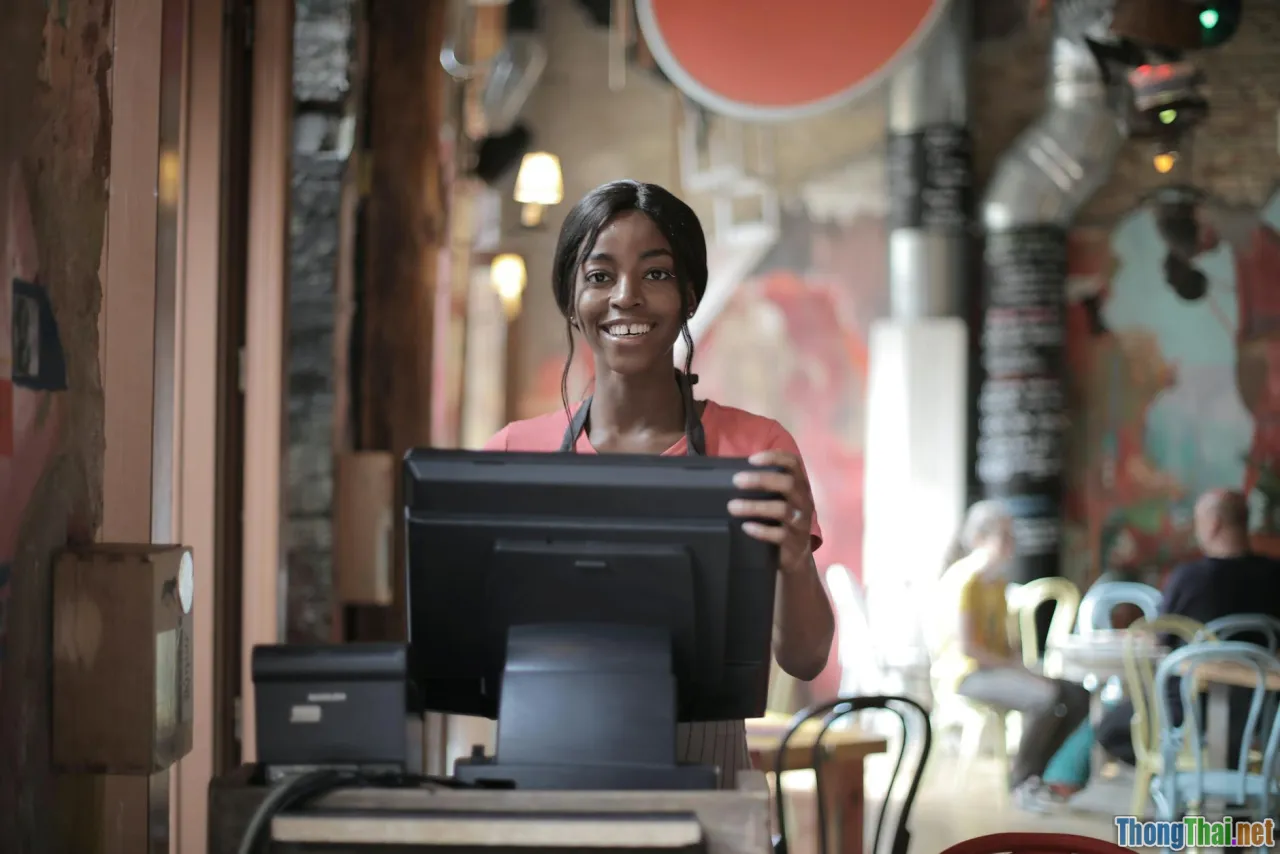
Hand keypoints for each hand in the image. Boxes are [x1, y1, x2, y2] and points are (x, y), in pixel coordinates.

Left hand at [727, 450, 814, 576]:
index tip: (752, 459)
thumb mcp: (779, 500)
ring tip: (732, 507)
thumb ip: (765, 487)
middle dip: (761, 479)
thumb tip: (733, 474)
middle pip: (788, 484)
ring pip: (782, 510)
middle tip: (737, 481)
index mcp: (800, 485)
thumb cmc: (781, 520)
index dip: (775, 457)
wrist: (797, 555)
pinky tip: (745, 527)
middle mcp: (804, 501)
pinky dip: (761, 530)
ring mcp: (801, 522)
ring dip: (755, 506)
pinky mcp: (794, 542)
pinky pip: (780, 534)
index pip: (793, 463)